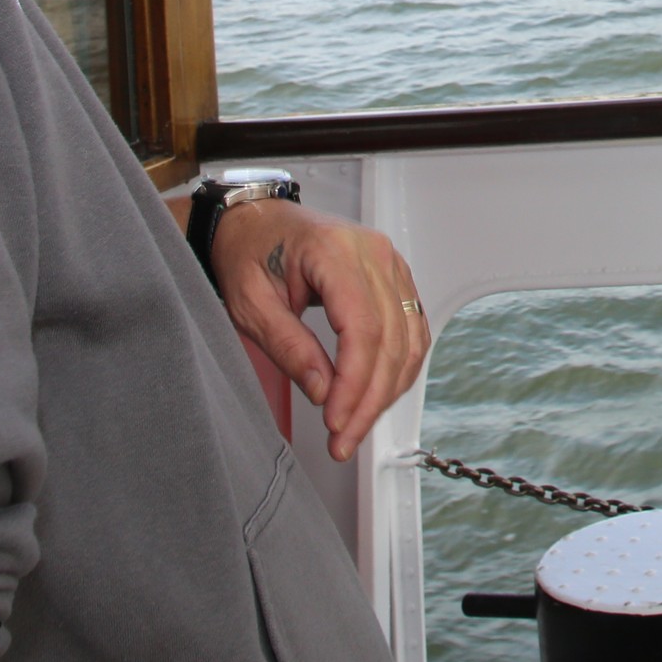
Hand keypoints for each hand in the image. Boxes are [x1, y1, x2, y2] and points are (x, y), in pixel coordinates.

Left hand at [209, 199, 431, 460]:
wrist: (257, 222)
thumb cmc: (250, 253)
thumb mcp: (251, 304)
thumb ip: (289, 347)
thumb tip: (324, 391)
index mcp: (335, 252)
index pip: (362, 328)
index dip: (354, 383)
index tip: (336, 421)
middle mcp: (374, 254)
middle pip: (391, 339)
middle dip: (370, 398)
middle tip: (344, 439)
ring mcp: (391, 263)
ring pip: (409, 339)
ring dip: (388, 390)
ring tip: (357, 426)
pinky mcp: (395, 277)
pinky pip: (411, 329)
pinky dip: (400, 368)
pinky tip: (378, 395)